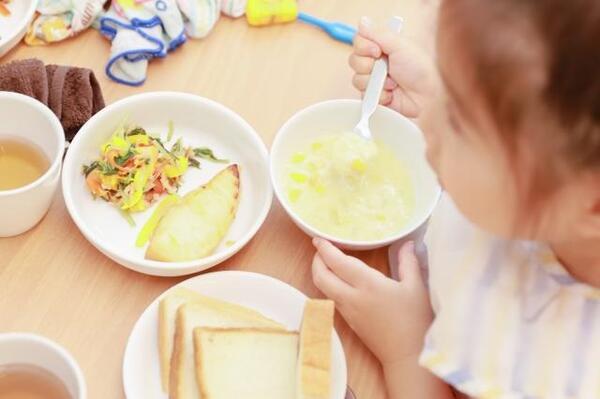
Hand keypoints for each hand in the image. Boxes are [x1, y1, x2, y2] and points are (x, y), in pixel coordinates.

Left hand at [311, 238, 432, 365]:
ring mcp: (348, 311)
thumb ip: (408, 262)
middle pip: (321, 277)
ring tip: (328, 262)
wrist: (408, 357)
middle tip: (321, 249)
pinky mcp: (349, 322)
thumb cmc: (416, 321)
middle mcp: (352, 297)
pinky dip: (329, 285)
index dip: (325, 249)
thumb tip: (406, 243)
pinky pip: (332, 299)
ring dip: (321, 273)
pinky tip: (340, 280)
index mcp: (368, 285)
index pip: (338, 263)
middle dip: (316, 261)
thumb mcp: (416, 287)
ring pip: (324, 289)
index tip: (319, 239)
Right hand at [349, 17, 438, 117]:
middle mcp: (375, 62)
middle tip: (386, 68)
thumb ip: (378, 33)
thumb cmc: (420, 68)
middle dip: (368, 66)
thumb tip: (362, 21)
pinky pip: (364, 95)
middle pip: (354, 61)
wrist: (428, 95)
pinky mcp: (374, 96)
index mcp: (381, 46)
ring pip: (356, 79)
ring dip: (376, 82)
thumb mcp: (400, 45)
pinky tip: (391, 94)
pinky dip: (379, 95)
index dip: (363, 47)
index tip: (377, 51)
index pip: (358, 42)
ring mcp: (373, 80)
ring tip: (393, 83)